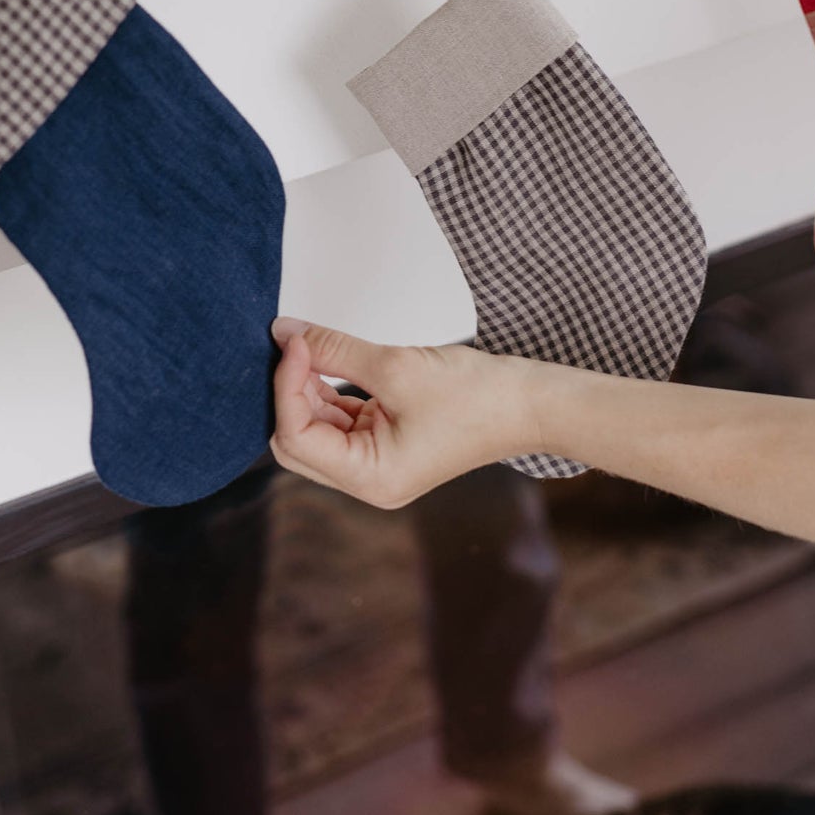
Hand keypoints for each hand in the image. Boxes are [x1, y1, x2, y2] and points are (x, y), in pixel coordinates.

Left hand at [269, 318, 540, 505]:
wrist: (527, 403)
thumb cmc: (476, 396)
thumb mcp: (396, 367)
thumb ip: (334, 349)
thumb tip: (287, 333)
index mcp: (370, 478)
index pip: (297, 437)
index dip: (287, 386)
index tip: (296, 341)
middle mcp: (369, 481)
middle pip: (298, 440)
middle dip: (292, 390)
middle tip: (301, 343)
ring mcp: (377, 464)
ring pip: (316, 427)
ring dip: (309, 386)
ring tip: (316, 345)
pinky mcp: (387, 444)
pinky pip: (341, 420)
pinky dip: (329, 389)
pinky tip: (331, 359)